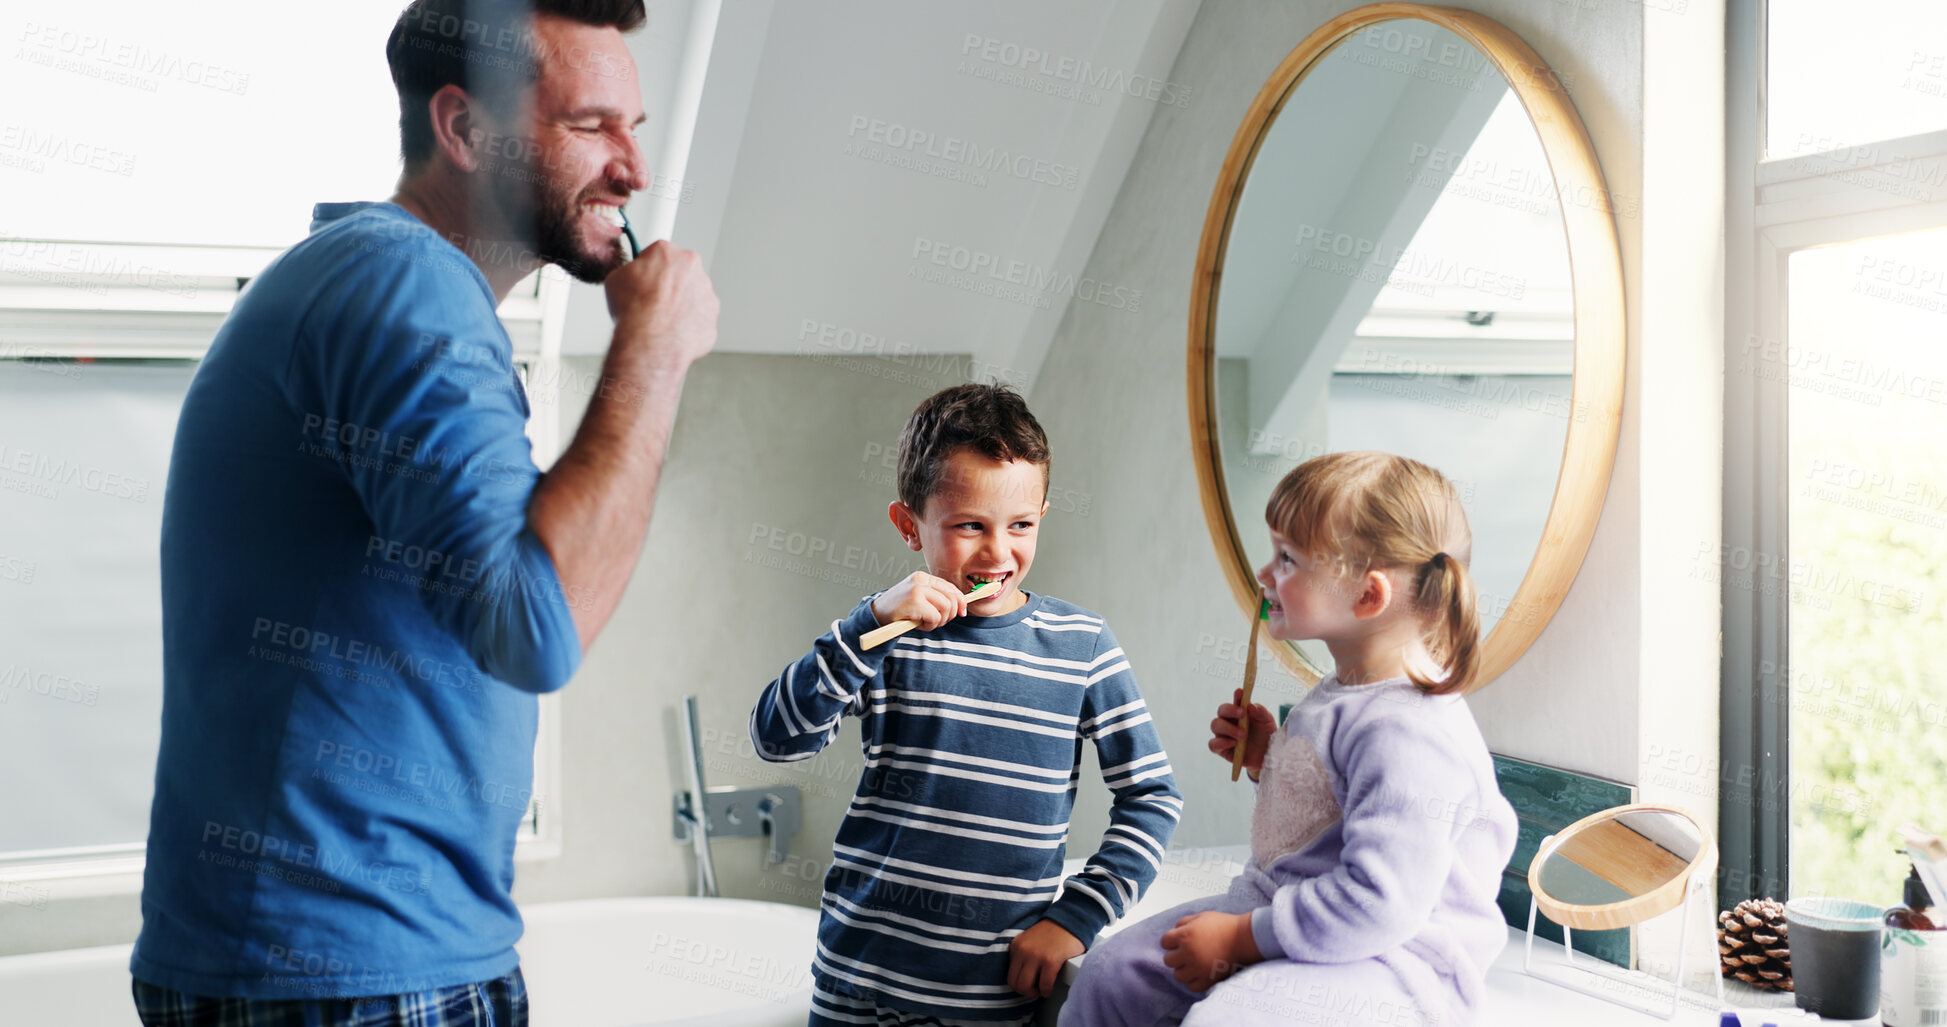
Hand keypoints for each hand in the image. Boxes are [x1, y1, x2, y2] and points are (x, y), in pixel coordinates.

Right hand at [604, 239, 718, 371]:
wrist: (650, 341)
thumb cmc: (634, 312)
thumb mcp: (615, 280)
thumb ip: (629, 272)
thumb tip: (629, 277)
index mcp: (667, 253)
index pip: (659, 254)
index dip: (649, 268)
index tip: (646, 278)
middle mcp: (692, 268)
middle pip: (681, 272)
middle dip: (669, 284)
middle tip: (653, 301)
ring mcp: (706, 293)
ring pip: (693, 295)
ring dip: (681, 304)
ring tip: (662, 319)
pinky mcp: (711, 315)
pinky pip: (700, 317)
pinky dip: (688, 323)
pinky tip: (673, 330)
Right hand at [870, 572, 969, 631]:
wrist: (876, 615)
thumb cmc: (899, 610)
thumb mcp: (919, 599)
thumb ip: (936, 598)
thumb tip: (961, 606)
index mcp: (923, 577)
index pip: (950, 587)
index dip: (960, 601)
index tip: (962, 612)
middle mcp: (921, 580)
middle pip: (952, 597)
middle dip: (950, 614)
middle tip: (939, 622)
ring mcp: (917, 590)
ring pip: (946, 607)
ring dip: (939, 621)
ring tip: (926, 623)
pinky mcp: (915, 601)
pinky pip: (935, 617)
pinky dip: (930, 625)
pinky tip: (920, 625)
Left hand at [1007, 919, 1083, 997]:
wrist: (1070, 920)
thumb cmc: (1053, 933)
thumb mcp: (1030, 940)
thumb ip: (1023, 954)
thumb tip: (1022, 976)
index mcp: (1016, 946)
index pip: (1010, 975)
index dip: (1019, 984)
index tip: (1029, 984)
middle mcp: (1023, 950)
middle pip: (1015, 983)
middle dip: (1025, 991)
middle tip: (1035, 990)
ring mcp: (1036, 955)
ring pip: (1025, 986)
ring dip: (1035, 993)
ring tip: (1042, 989)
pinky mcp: (1050, 961)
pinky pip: (1044, 985)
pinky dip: (1047, 991)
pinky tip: (1050, 988)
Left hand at [1159, 911, 1260, 992]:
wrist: (1244, 938)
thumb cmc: (1224, 925)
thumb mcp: (1201, 916)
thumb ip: (1184, 922)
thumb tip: (1175, 931)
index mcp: (1185, 935)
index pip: (1164, 942)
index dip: (1171, 941)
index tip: (1177, 941)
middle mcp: (1188, 953)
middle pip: (1168, 960)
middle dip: (1175, 955)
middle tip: (1185, 952)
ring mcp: (1198, 968)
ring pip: (1178, 975)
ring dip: (1183, 969)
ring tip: (1192, 964)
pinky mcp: (1208, 979)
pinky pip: (1191, 986)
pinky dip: (1193, 981)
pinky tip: (1199, 973)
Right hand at [1207, 689, 1275, 780]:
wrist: (1267, 757)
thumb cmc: (1266, 737)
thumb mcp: (1268, 723)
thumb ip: (1261, 712)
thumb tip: (1250, 706)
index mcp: (1240, 712)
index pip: (1236, 701)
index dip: (1237, 696)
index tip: (1241, 692)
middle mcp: (1229, 721)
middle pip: (1221, 710)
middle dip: (1230, 710)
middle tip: (1242, 714)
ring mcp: (1224, 735)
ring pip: (1215, 725)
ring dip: (1228, 728)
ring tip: (1243, 735)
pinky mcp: (1221, 750)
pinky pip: (1213, 744)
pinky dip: (1221, 742)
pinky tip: (1233, 743)